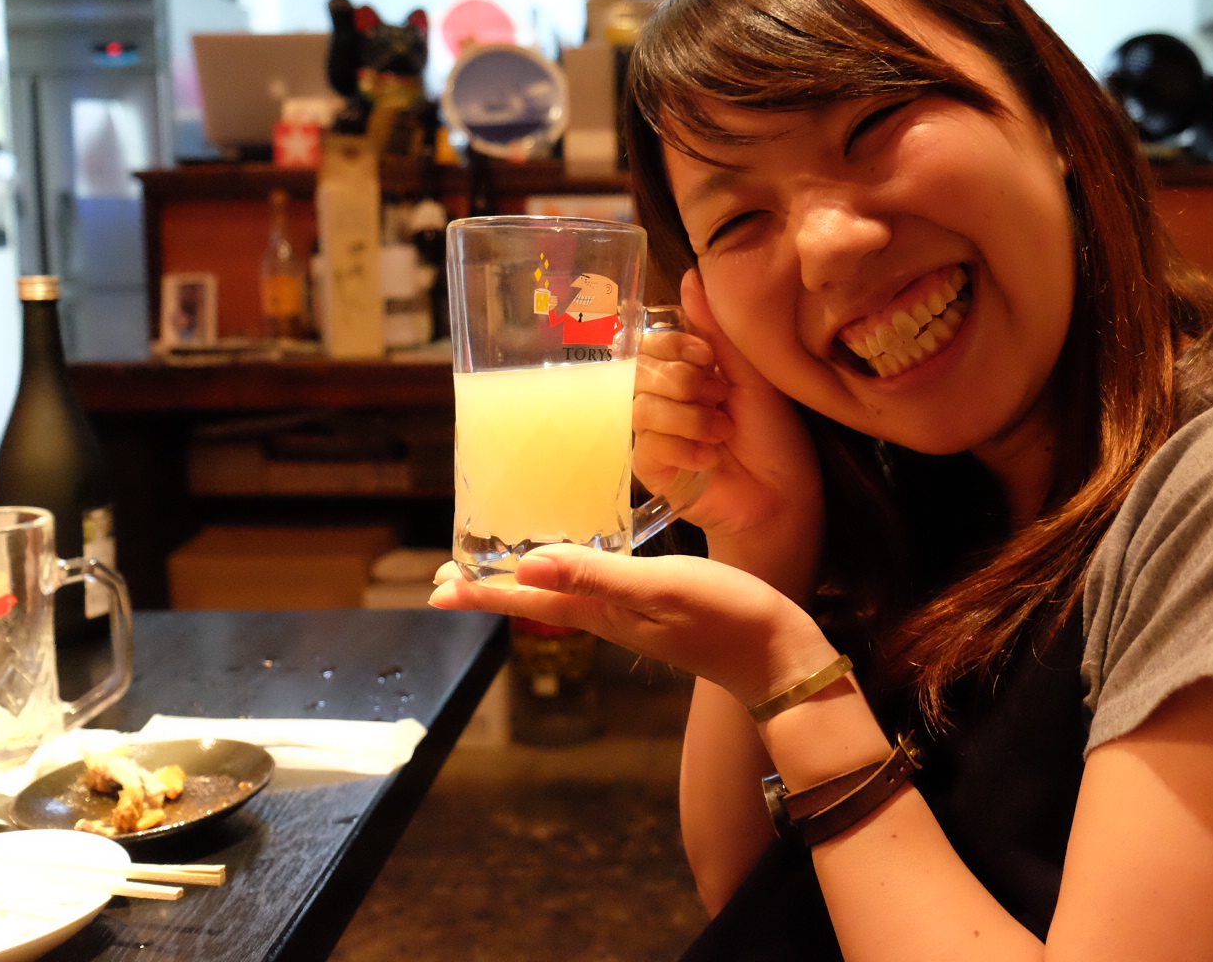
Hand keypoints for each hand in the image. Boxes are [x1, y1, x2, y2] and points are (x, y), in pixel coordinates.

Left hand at [430, 545, 837, 707]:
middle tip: (450, 571)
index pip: (525, 599)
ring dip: (527, 577)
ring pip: (562, 593)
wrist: (777, 654)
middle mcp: (605, 615)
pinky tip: (576, 557)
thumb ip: (594, 575)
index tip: (435, 583)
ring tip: (500, 560)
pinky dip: (570, 570)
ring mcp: (629, 614)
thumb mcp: (656, 589)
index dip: (479, 589)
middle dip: (493, 583)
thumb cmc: (723, 617)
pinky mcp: (653, 607)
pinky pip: (595, 587)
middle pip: (535, 598)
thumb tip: (525, 563)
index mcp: (598, 611)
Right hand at [633, 270, 823, 592]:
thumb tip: (690, 276)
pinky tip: (710, 457)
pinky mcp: (650, 471)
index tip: (708, 355)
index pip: (650, 340)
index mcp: (683, 370)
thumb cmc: (774, 435)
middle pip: (636, 370)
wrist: (784, 496)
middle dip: (683, 380)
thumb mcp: (752, 374)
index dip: (673, 342)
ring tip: (723, 429)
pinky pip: (645, 446)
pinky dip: (683, 446)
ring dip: (688, 416)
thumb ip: (717, 331)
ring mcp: (652, 435)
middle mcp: (661, 399)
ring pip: (639, 407)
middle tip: (720, 395)